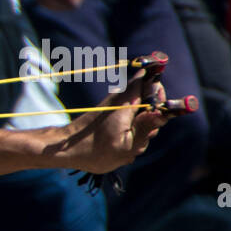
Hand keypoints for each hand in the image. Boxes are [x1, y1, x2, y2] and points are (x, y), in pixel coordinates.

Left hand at [57, 57, 168, 173]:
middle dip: (152, 119)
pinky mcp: (111, 115)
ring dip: (140, 130)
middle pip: (150, 100)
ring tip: (127, 144)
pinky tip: (121, 145)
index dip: (161, 94)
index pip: (151, 79)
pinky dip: (130, 133)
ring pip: (141, 114)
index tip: (159, 113)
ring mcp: (116, 107)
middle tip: (141, 136)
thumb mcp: (127, 144)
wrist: (66, 150)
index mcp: (127, 101)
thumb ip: (148, 127)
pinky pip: (130, 121)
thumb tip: (165, 112)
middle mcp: (121, 99)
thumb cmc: (95, 150)